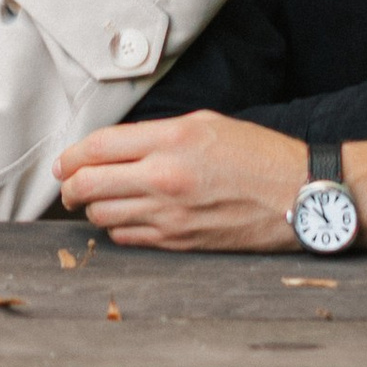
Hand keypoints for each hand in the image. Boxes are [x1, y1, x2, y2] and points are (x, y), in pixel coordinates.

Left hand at [54, 109, 366, 250]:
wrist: (303, 195)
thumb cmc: (260, 154)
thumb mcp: (206, 123)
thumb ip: (157, 133)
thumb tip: (117, 146)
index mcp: (170, 140)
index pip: (96, 148)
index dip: (70, 157)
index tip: (63, 164)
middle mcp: (164, 178)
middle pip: (89, 186)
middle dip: (71, 187)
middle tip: (70, 186)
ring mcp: (170, 215)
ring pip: (103, 217)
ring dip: (93, 209)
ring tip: (98, 202)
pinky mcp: (180, 242)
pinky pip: (129, 239)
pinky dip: (118, 229)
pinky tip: (126, 219)